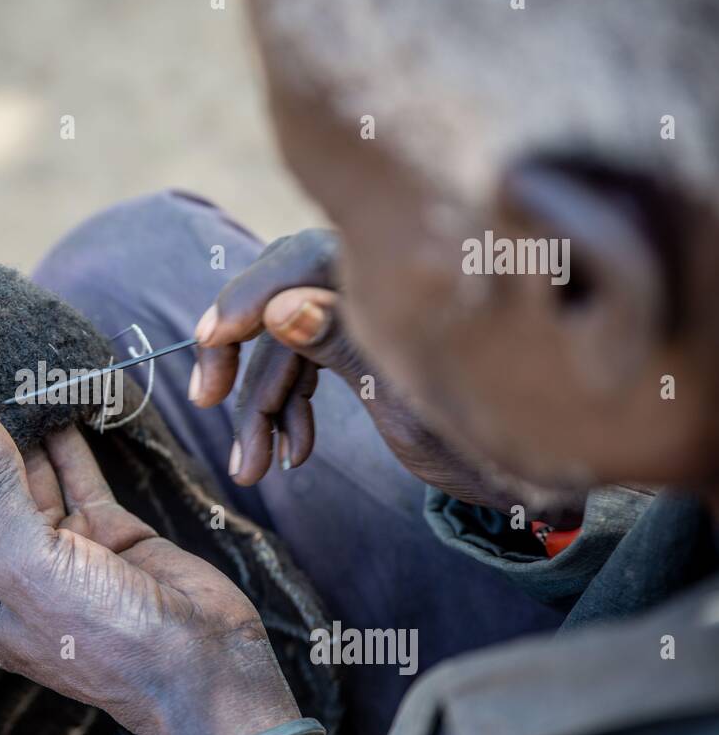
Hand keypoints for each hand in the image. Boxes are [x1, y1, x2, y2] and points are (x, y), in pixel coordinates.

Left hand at [0, 391, 302, 734]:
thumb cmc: (102, 637)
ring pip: (34, 478)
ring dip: (24, 432)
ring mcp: (65, 552)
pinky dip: (68, 441)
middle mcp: (15, 575)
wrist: (203, 666)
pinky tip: (54, 400)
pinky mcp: (107, 533)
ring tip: (7, 375)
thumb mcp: (27, 558)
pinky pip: (78, 477)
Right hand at [188, 230, 584, 526]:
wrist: (530, 471)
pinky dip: (288, 411)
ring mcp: (363, 313)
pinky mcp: (358, 345)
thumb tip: (280, 307)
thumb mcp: (407, 397)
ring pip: (282, 344)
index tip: (210, 340)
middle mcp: (371, 283)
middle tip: (204, 400)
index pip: (295, 263)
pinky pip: (303, 367)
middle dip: (238, 357)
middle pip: (276, 299)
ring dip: (260, 407)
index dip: (246, 297)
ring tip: (250, 471)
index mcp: (389, 279)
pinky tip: (292, 455)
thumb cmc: (481, 434)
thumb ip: (342, 344)